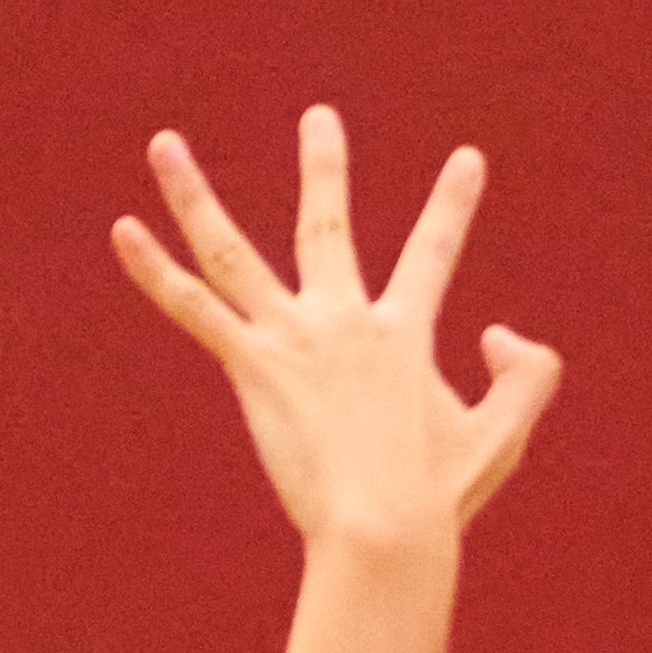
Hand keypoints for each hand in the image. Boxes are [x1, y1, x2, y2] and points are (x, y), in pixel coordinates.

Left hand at [114, 109, 560, 549]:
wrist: (384, 531)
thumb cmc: (441, 498)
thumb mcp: (506, 437)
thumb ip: (527, 376)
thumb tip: (498, 330)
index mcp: (404, 335)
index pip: (433, 254)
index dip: (452, 205)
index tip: (466, 160)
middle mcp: (345, 320)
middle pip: (327, 226)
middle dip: (325, 168)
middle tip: (320, 121)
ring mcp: (294, 339)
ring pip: (231, 252)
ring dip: (193, 196)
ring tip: (164, 145)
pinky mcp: (254, 369)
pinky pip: (196, 309)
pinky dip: (156, 271)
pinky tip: (124, 230)